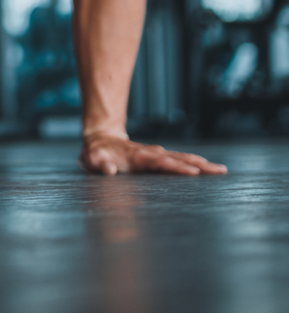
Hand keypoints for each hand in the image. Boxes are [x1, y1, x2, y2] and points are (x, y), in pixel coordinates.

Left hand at [80, 133, 226, 175]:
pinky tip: (208, 168)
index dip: (175, 167)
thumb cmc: (95, 154)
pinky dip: (193, 163)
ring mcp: (155, 155)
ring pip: (181, 158)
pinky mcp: (158, 158)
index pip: (160, 162)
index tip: (193, 173)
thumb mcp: (91, 159)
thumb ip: (100, 165)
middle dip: (198, 165)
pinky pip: (178, 160)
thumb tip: (111, 170)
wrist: (100, 139)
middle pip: (177, 158)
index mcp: (137, 156)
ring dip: (200, 164)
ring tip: (221, 170)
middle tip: (219, 171)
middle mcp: (150, 154)